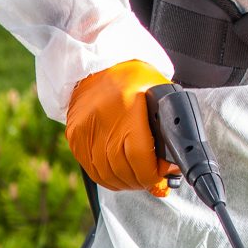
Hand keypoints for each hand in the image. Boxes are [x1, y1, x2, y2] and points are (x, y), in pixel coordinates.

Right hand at [64, 61, 174, 196]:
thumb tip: (172, 165)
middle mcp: (102, 121)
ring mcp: (85, 132)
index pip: (139, 157)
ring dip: (127, 182)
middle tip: (153, 176)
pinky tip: (120, 173)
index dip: (153, 173)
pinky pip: (94, 171)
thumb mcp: (158, 94)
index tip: (162, 173)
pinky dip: (110, 178)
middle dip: (143, 179)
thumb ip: (168, 128)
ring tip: (138, 176)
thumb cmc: (132, 79)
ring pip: (108, 175)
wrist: (98, 66)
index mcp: (127, 107)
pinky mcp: (75, 139)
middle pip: (124, 170)